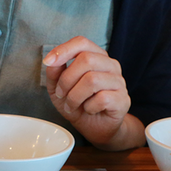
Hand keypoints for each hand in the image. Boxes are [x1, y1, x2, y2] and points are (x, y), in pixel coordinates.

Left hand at [43, 36, 143, 150]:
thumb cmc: (79, 105)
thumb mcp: (58, 89)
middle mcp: (110, 65)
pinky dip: (89, 107)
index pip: (81, 42)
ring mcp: (118, 81)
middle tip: (61, 94)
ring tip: (71, 105)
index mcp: (95, 57)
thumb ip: (54, 74)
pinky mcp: (122, 99)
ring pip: (92, 80)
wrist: (96, 128)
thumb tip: (51, 62)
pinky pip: (102, 98)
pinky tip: (89, 109)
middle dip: (66, 79)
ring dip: (74, 96)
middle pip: (86, 59)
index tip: (48, 61)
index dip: (63, 50)